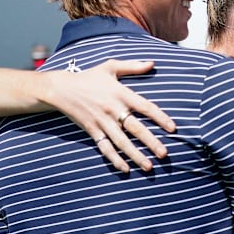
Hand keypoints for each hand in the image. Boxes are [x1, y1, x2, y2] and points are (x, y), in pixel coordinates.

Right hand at [43, 59, 174, 172]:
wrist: (61, 89)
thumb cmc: (89, 77)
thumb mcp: (110, 67)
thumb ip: (133, 66)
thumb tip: (153, 63)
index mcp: (120, 93)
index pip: (145, 106)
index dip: (160, 117)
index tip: (173, 128)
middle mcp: (113, 109)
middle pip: (135, 128)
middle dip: (150, 142)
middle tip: (164, 154)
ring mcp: (102, 122)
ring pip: (121, 142)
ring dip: (135, 155)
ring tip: (149, 166)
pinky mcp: (92, 131)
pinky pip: (105, 148)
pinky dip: (114, 159)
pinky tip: (125, 169)